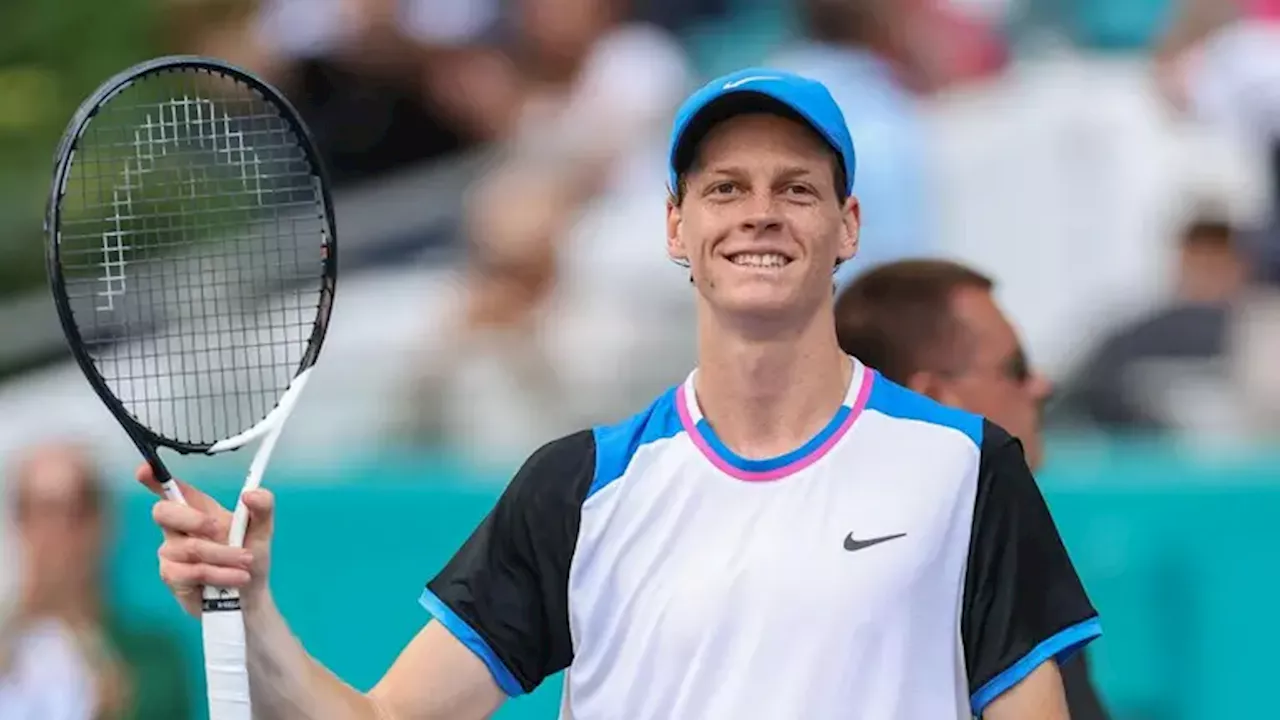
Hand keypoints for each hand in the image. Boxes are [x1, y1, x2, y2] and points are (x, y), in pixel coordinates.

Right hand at [137, 464, 275, 616]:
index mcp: (199, 510)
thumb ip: (262, 508)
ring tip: (245, 563)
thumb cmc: (250, 559)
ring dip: (223, 556)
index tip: (145, 470)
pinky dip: (219, 574)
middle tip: (219, 529)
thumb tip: (251, 494)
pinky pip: (191, 572)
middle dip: (194, 519)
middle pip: (163, 512)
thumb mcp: (262, 531)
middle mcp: (179, 528)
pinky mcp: (173, 577)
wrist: (250, 597)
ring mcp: (172, 553)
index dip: (154, 479)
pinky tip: (236, 578)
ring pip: (188, 547)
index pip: (171, 490)